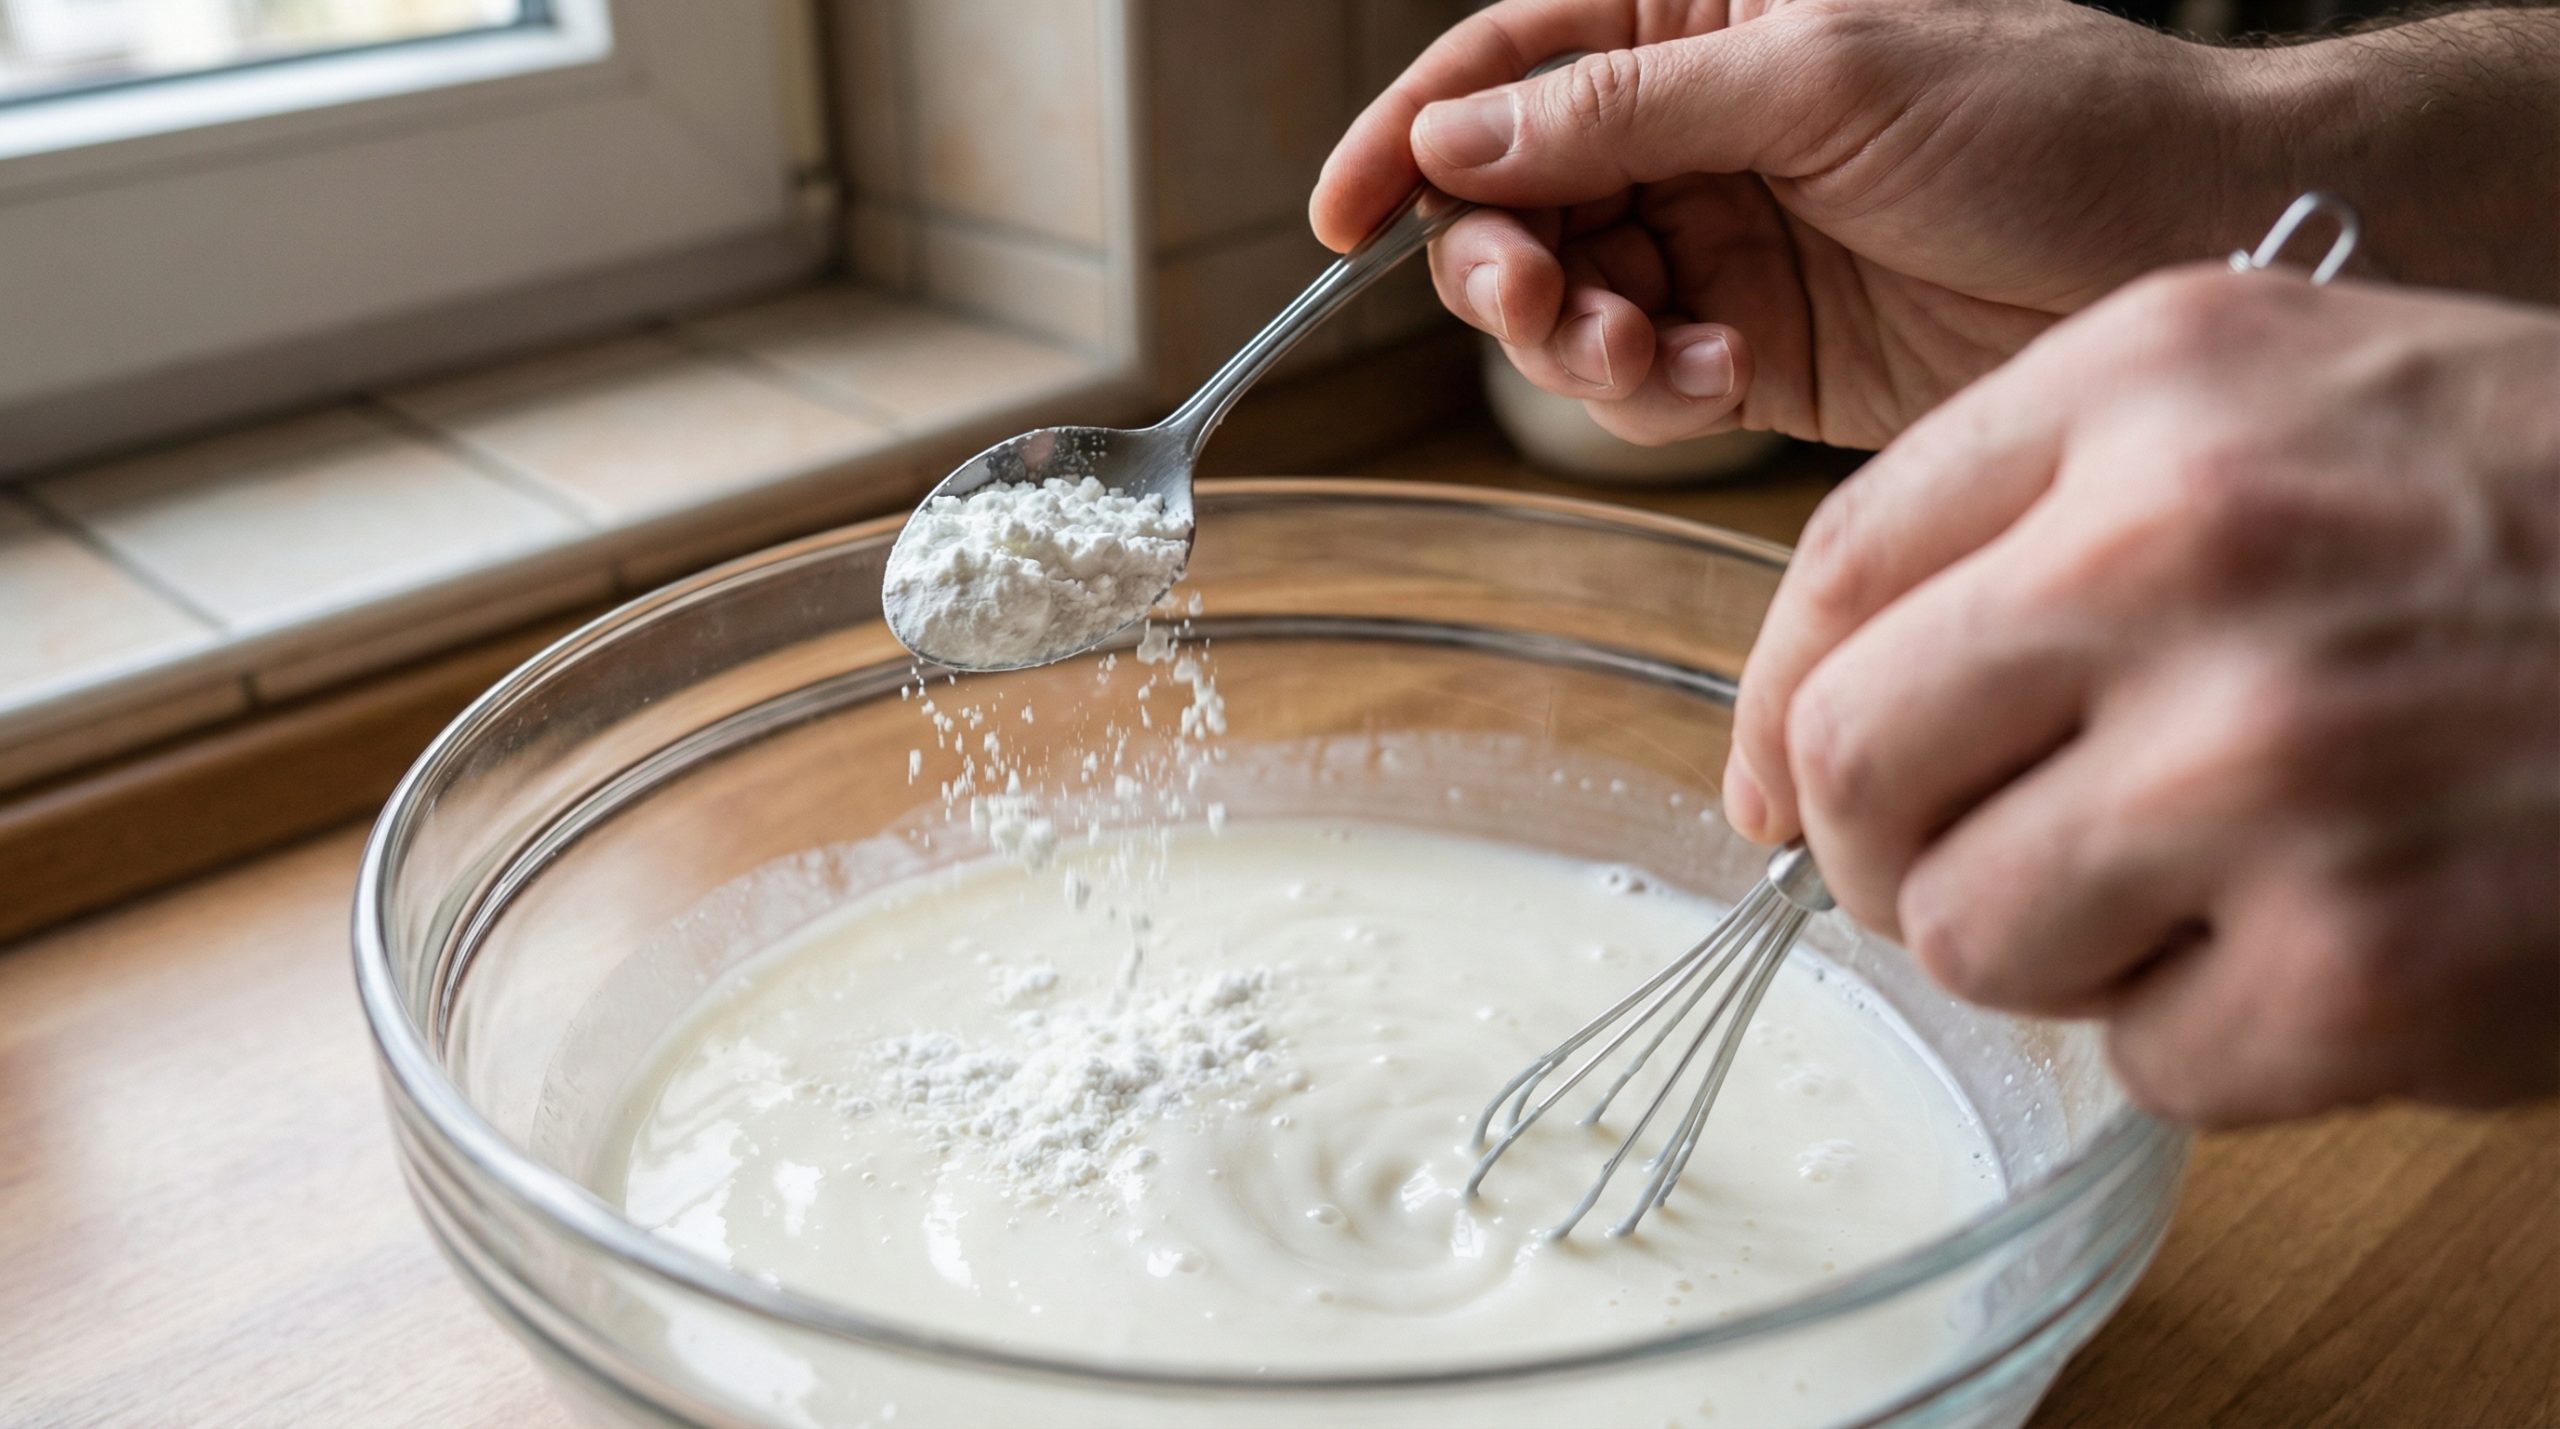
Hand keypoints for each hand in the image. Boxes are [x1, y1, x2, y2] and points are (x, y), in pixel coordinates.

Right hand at [1312, 0, 2559, 451]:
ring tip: (1655, 354)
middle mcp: (1694, 127)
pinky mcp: (1760, 348)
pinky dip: (1654, 395)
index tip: (1334, 212)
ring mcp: (1724, 242)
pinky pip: (1645, 383)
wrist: (2183, 240)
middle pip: (1512, 199)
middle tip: (1538, 301)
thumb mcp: (1825, 75)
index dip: (1408, 133)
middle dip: (1501, 261)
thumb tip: (1456, 139)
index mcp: (1702, 15)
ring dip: (1578, 342)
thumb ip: (1629, 103)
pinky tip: (1724, 381)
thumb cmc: (2045, 115)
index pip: (1508, 65)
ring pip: (1567, 302)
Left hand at [1723, 266, 2559, 1123]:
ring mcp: (2272, 769)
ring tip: (2198, 893)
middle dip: (1891, 846)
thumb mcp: (2294, 400)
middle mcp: (2187, 554)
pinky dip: (2212, 1036)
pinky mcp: (2365, 968)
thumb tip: (1798, 731)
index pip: (1831, 570)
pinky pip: (2144, 1059)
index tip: (1793, 783)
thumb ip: (2039, 513)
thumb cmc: (2550, 520)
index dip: (1786, 706)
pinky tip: (2329, 951)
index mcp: (2156, 384)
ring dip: (2056, 946)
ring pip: (1970, 933)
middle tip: (1977, 864)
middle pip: (1855, 765)